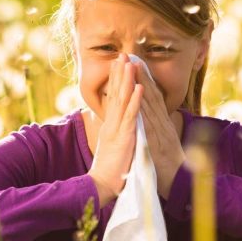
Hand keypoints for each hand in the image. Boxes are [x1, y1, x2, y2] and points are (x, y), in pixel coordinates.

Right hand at [88, 53, 143, 207]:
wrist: (102, 186)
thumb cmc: (109, 170)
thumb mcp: (112, 146)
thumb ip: (114, 133)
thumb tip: (116, 125)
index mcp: (110, 125)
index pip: (113, 98)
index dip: (116, 80)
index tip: (119, 64)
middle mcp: (111, 123)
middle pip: (115, 94)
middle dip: (119, 73)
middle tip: (122, 54)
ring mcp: (117, 129)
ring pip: (123, 100)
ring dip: (127, 80)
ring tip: (130, 63)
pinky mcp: (124, 137)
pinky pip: (131, 116)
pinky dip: (136, 100)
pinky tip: (139, 87)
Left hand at [133, 62, 186, 199]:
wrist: (180, 185)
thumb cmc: (169, 166)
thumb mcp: (162, 143)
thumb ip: (157, 129)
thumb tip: (151, 119)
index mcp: (162, 124)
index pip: (152, 97)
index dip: (144, 80)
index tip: (135, 63)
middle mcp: (163, 124)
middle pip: (151, 95)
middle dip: (141, 75)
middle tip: (132, 56)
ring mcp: (161, 132)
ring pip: (150, 105)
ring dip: (142, 85)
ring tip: (133, 68)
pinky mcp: (157, 143)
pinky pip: (149, 124)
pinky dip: (144, 109)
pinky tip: (139, 97)